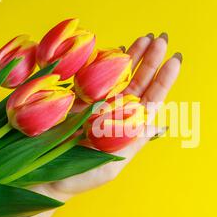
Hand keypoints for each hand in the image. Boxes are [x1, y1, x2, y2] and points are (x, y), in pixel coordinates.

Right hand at [42, 33, 181, 199]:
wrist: (42, 178)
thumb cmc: (79, 178)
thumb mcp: (110, 165)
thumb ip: (131, 144)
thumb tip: (155, 123)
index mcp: (127, 128)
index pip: (150, 100)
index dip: (163, 81)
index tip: (174, 60)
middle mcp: (115, 112)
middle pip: (138, 82)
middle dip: (150, 61)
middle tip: (161, 39)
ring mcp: (96, 103)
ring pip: (119, 75)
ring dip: (132, 56)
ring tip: (145, 38)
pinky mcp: (77, 98)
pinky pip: (93, 75)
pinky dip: (103, 61)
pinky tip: (115, 48)